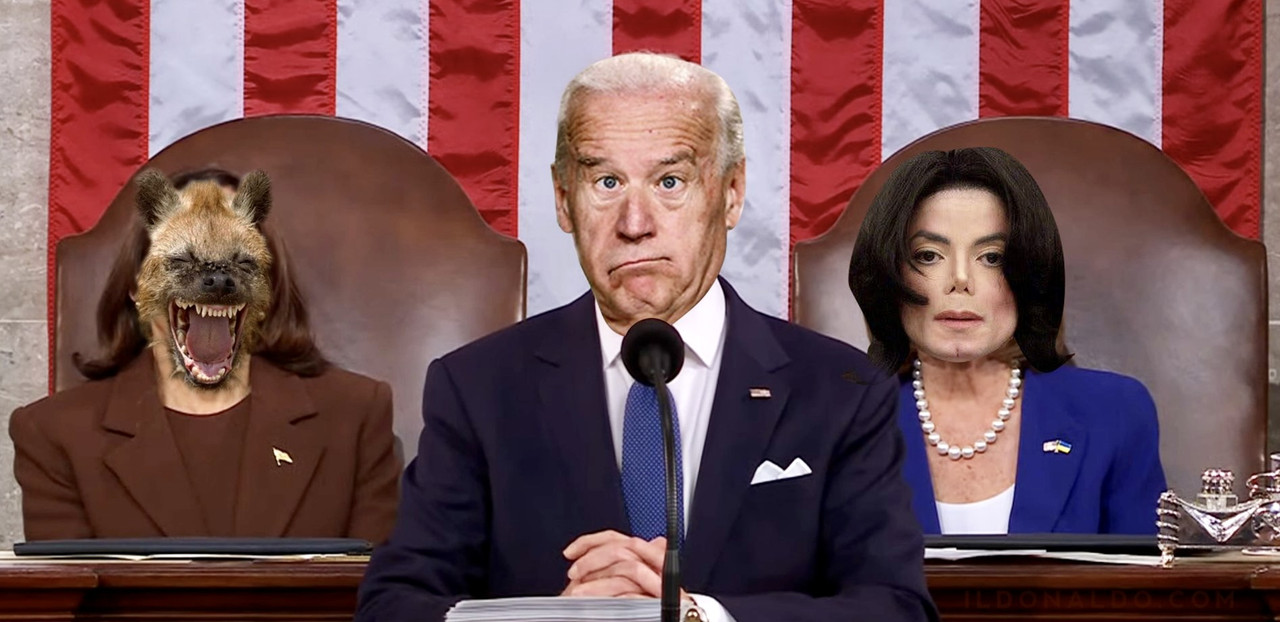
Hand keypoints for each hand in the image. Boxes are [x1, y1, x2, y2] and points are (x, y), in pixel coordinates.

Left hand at [560, 530, 689, 601]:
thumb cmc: (643, 613)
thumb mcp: (628, 588)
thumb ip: (623, 569)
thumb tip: (605, 552)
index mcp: (651, 562)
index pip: (621, 539)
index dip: (593, 541)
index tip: (571, 552)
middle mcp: (660, 570)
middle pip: (626, 548)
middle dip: (593, 559)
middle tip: (574, 572)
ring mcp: (664, 587)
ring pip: (629, 569)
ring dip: (597, 582)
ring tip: (577, 593)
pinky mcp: (662, 604)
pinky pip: (635, 595)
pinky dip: (612, 599)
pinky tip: (596, 605)